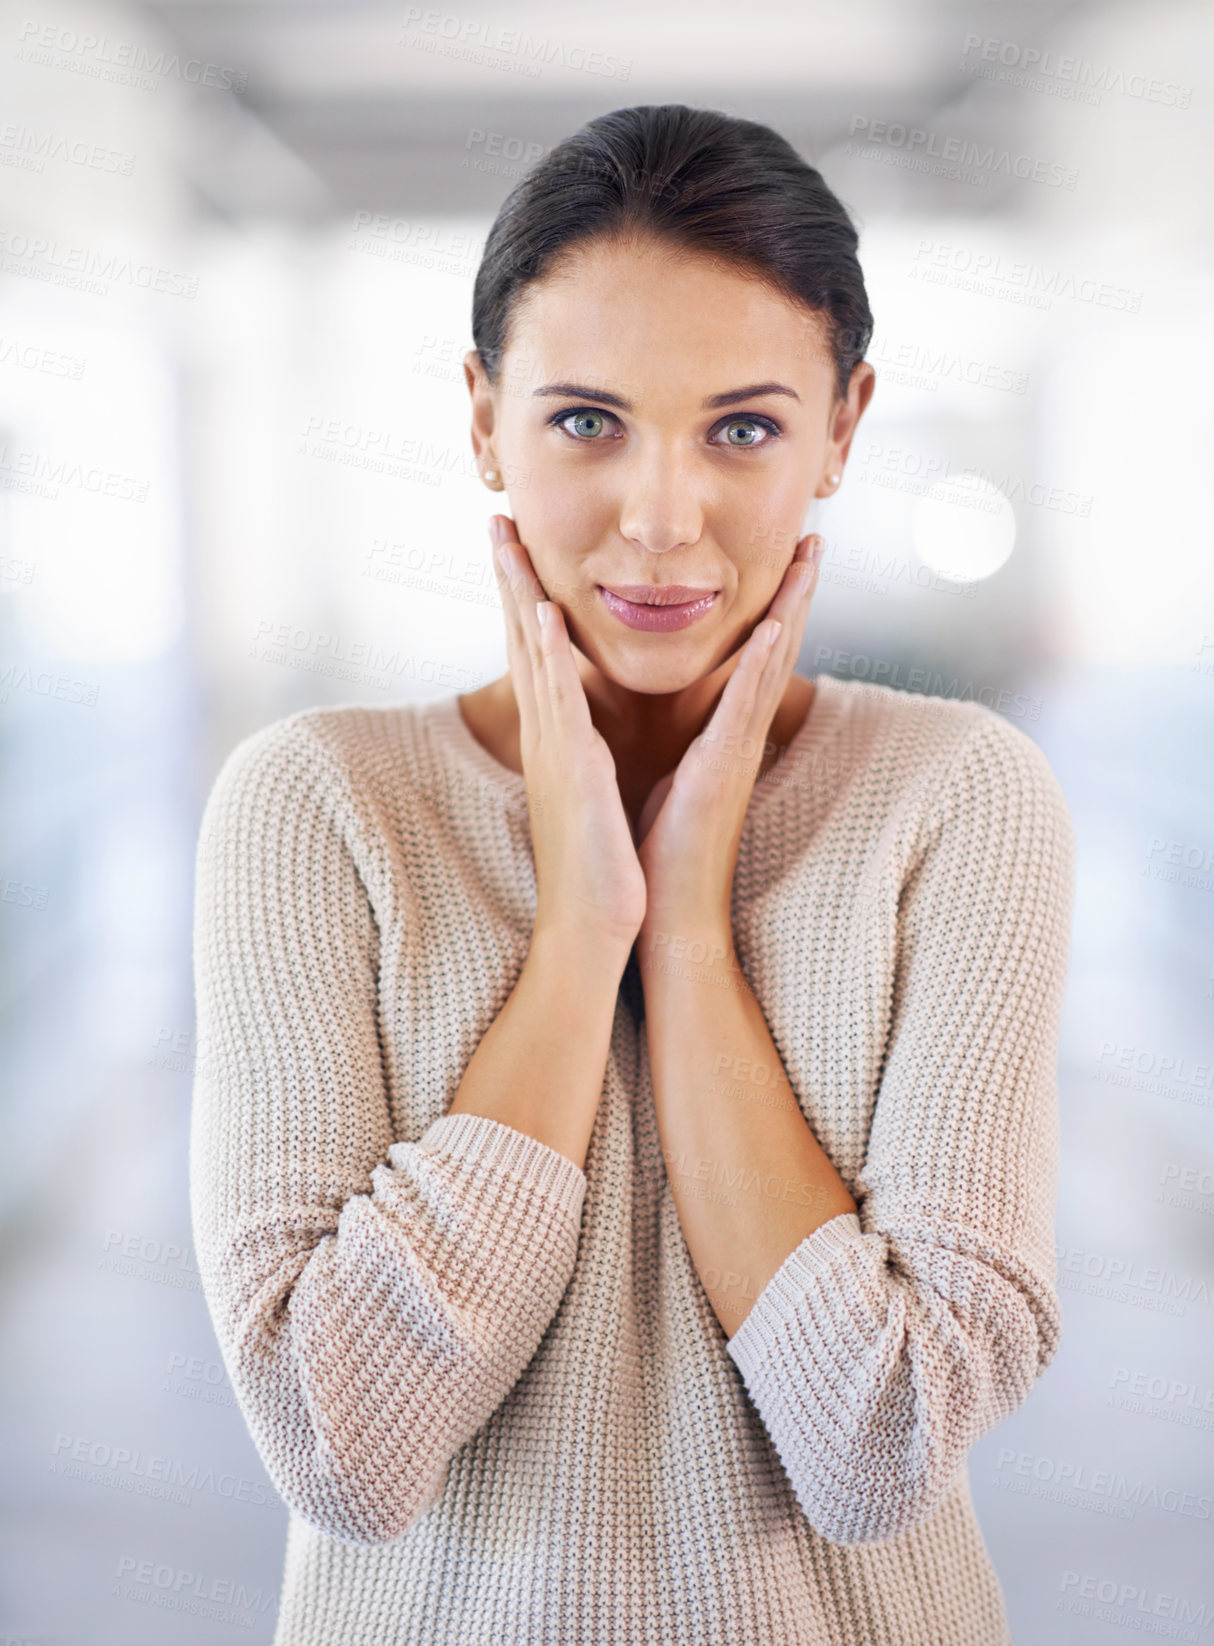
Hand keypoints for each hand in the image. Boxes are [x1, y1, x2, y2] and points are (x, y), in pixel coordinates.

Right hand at [491, 515, 647, 950]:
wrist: (594, 927)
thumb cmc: (599, 868)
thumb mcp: (591, 796)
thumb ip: (584, 758)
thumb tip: (585, 736)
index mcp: (556, 739)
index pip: (534, 654)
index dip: (520, 597)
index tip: (514, 548)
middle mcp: (546, 735)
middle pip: (519, 640)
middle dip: (508, 577)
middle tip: (495, 518)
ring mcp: (554, 749)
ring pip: (531, 657)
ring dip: (519, 593)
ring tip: (507, 539)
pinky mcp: (572, 769)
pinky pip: (558, 701)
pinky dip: (546, 654)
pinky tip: (541, 610)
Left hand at [635, 534, 824, 934]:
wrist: (666, 919)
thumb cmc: (662, 855)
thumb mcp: (671, 781)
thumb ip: (684, 747)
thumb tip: (678, 724)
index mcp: (724, 735)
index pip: (755, 658)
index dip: (775, 606)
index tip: (787, 558)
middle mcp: (740, 738)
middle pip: (778, 649)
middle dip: (797, 591)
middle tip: (816, 535)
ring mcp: (737, 754)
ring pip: (772, 667)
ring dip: (792, 610)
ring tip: (811, 558)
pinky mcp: (721, 774)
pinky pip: (744, 711)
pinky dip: (761, 668)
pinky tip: (772, 630)